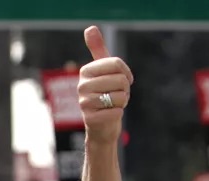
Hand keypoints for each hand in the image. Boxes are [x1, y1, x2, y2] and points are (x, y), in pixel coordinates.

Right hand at [78, 26, 133, 146]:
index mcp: (85, 71)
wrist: (101, 125)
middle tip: (116, 95)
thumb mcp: (103, 70)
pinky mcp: (90, 119)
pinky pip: (116, 112)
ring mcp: (84, 103)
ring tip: (112, 105)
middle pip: (120, 80)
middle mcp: (81, 86)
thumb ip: (98, 49)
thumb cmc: (105, 94)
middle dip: (125, 90)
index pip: (116, 63)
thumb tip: (90, 28)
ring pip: (120, 96)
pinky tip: (109, 115)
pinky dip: (118, 114)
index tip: (124, 80)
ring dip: (122, 102)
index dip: (126, 73)